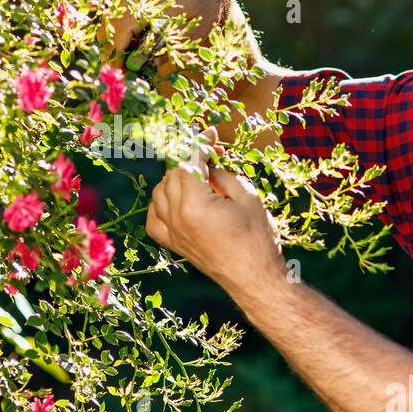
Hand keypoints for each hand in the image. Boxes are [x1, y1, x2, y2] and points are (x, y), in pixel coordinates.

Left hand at [145, 127, 284, 294]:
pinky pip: (154, 216)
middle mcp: (176, 218)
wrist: (254, 279)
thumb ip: (221, 175)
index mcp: (194, 205)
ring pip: (161, 192)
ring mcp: (171, 232)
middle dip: (190, 159)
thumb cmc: (258, 239)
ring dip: (177, 178)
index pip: (188, 162)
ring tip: (201, 176)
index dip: (199, 143)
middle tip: (213, 154)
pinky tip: (178, 199)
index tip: (210, 132)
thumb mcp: (247, 198)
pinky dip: (162, 203)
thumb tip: (207, 161)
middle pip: (172, 174)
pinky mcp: (172, 244)